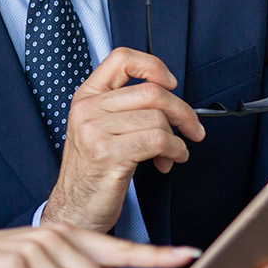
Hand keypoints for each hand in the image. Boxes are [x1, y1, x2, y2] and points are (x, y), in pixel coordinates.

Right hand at [43, 48, 205, 231]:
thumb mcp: (100, 129)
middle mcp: (87, 109)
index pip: (121, 59)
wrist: (76, 208)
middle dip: (182, 111)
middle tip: (192, 128)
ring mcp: (94, 131)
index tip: (170, 83)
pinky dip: (176, 151)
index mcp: (86, 97)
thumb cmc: (93, 171)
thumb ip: (125, 108)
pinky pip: (158, 140)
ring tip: (172, 153)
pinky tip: (170, 160)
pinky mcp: (108, 153)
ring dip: (178, 139)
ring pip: (158, 118)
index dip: (152, 65)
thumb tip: (168, 98)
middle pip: (151, 92)